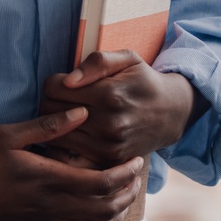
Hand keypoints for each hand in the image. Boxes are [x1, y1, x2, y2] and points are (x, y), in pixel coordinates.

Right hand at [0, 109, 144, 220]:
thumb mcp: (8, 134)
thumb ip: (49, 126)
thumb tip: (83, 113)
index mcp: (49, 179)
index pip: (101, 182)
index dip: (124, 174)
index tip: (136, 162)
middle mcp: (49, 207)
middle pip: (102, 209)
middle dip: (125, 197)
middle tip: (135, 182)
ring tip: (121, 206)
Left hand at [38, 51, 198, 168]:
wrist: (171, 113)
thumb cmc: (143, 81)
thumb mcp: (128, 59)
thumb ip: (97, 62)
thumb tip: (68, 80)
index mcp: (109, 93)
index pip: (53, 88)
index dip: (55, 82)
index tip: (66, 83)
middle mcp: (108, 123)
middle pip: (50, 112)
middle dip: (51, 103)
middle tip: (66, 99)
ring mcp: (108, 146)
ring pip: (55, 136)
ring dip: (57, 125)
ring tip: (70, 116)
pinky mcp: (108, 161)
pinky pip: (68, 156)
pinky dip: (66, 145)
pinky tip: (74, 135)